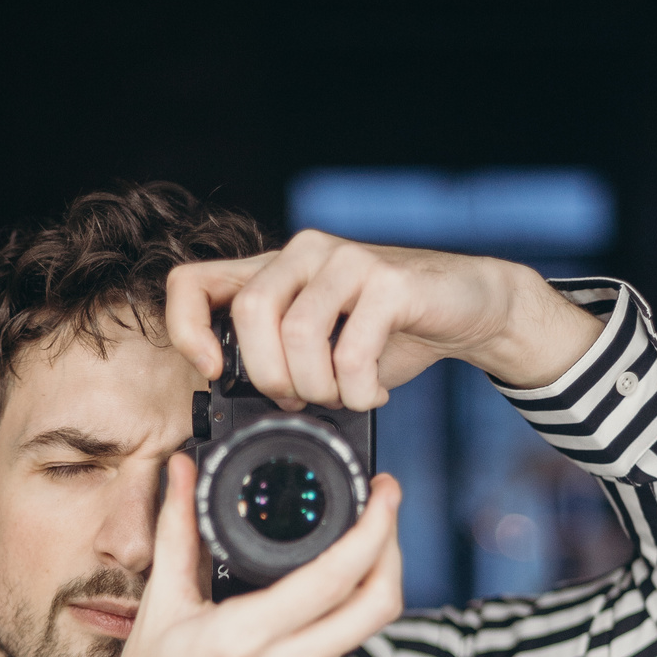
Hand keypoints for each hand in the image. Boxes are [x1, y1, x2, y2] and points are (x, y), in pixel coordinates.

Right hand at [83, 453, 402, 656]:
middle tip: (384, 505)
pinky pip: (346, 642)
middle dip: (394, 546)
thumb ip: (176, 532)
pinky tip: (332, 579)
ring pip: (369, 623)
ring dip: (378, 574)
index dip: (373, 528)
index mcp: (245, 639)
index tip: (382, 490)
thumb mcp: (158, 609)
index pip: (335, 577)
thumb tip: (183, 470)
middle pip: (379, 603)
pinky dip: (351, 604)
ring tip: (364, 532)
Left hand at [165, 232, 603, 408]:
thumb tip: (237, 403)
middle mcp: (303, 253)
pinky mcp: (389, 281)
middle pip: (250, 315)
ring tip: (345, 396)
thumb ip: (278, 361)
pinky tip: (373, 394)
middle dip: (271, 377)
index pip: (192, 283)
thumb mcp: (321, 348)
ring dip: (320, 388)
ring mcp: (347, 261)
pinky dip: (359, 391)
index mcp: (273, 270)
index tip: (215, 372)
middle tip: (303, 399)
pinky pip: (352, 351)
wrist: (470, 308)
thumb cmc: (388, 333)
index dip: (187, 331)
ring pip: (298, 335)